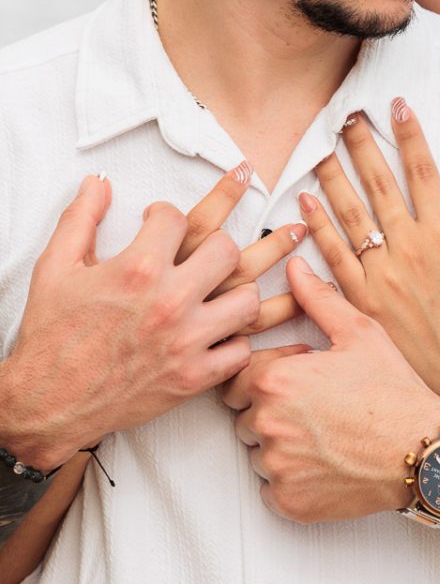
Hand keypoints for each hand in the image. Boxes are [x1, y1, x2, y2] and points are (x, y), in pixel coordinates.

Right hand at [0, 168, 303, 470]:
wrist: (47, 402)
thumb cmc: (52, 335)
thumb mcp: (56, 266)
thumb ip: (81, 217)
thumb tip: (98, 182)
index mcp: (138, 268)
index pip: (178, 217)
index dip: (165, 214)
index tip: (158, 223)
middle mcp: (169, 301)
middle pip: (227, 250)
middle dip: (214, 244)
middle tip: (200, 254)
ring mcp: (186, 341)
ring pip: (248, 300)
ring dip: (237, 292)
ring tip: (219, 292)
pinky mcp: (193, 378)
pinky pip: (241, 351)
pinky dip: (234, 342)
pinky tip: (219, 334)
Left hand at [222, 255, 439, 522]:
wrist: (425, 450)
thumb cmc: (393, 390)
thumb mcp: (359, 332)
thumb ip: (317, 299)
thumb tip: (293, 269)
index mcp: (275, 379)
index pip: (238, 375)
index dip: (268, 373)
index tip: (298, 377)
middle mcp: (267, 423)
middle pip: (244, 414)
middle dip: (270, 407)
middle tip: (313, 407)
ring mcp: (277, 466)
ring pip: (257, 451)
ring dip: (279, 443)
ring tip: (323, 434)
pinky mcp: (289, 502)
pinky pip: (271, 488)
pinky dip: (290, 478)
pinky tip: (325, 462)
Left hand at [302, 100, 439, 428]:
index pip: (423, 170)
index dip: (409, 134)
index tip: (396, 104)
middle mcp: (410, 249)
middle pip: (380, 184)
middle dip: (362, 145)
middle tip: (346, 115)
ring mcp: (382, 276)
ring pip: (350, 215)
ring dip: (334, 177)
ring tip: (321, 147)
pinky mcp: (362, 305)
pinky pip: (333, 259)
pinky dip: (317, 228)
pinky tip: (304, 202)